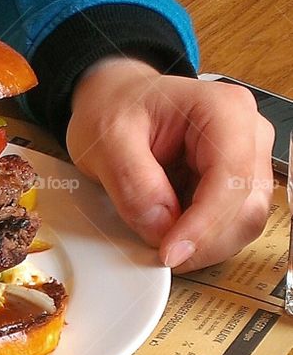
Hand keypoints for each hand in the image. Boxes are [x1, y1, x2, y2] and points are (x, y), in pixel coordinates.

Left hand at [66, 58, 273, 270]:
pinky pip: (230, 225)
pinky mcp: (238, 184)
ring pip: (243, 223)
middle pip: (246, 208)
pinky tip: (171, 227)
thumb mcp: (106, 139)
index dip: (204, 225)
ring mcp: (248, 160)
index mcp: (223, 110)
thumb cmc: (115, 108)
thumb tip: (161, 227)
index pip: (231, 178)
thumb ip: (133, 182)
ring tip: (159, 233)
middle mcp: (248, 133)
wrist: (116, 102)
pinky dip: (200, 237)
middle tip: (158, 251)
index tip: (170, 252)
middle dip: (203, 240)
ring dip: (203, 242)